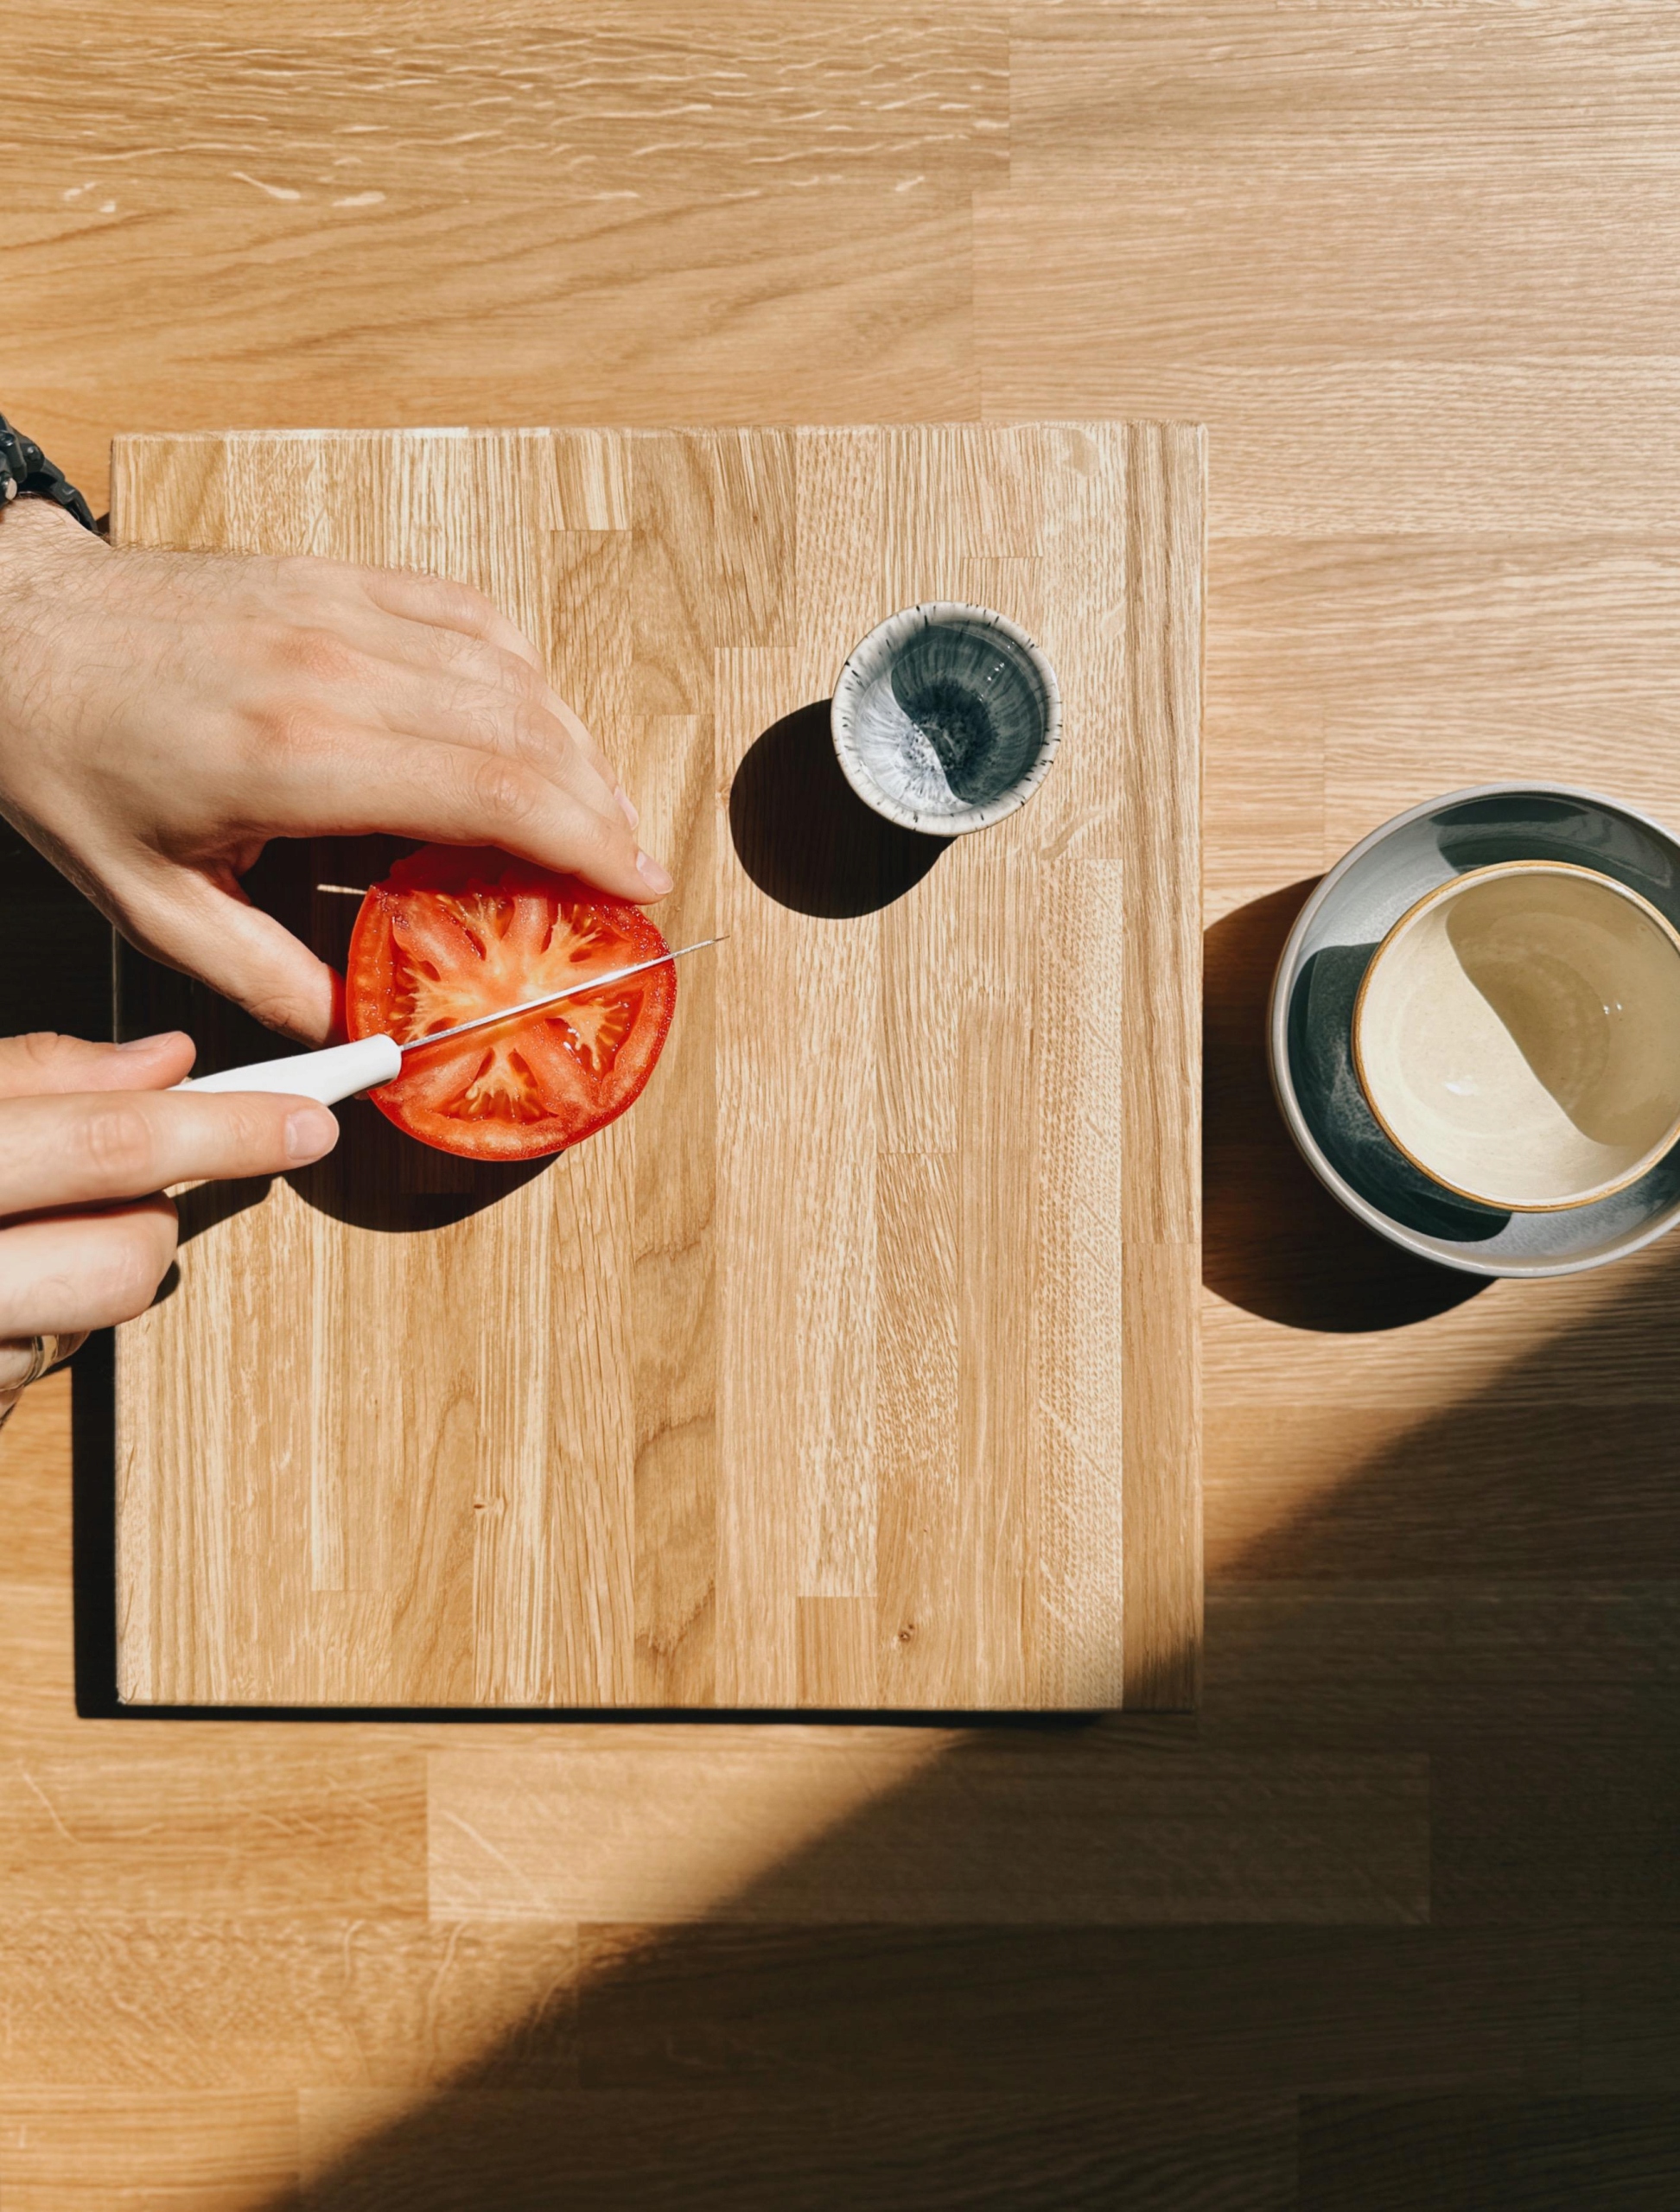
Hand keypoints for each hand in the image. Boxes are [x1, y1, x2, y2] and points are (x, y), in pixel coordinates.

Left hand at [0, 500, 670, 1044]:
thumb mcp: (149, 905)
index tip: (637, 886)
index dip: (586, 839)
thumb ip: (262, 975)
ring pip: (512, 670)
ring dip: (574, 744)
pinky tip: (533, 724)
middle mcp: (333, 669)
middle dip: (602, 805)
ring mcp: (338, 612)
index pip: (492, 789)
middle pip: (527, 731)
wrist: (12, 637)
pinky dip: (522, 674)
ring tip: (595, 810)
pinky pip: (466, 616)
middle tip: (632, 867)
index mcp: (292, 756)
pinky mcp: (332, 580)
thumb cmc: (72, 764)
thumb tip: (352, 1033)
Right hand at [0, 1029, 337, 1396]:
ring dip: (94, 1269)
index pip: (113, 1144)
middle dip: (153, 1218)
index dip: (226, 1130)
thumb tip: (168, 1061)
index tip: (306, 1121)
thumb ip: (40, 1075)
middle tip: (118, 1190)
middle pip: (129, 1253)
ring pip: (99, 1318)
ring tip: (26, 1234)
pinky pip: (41, 1367)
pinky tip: (0, 1289)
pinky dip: (41, 1322)